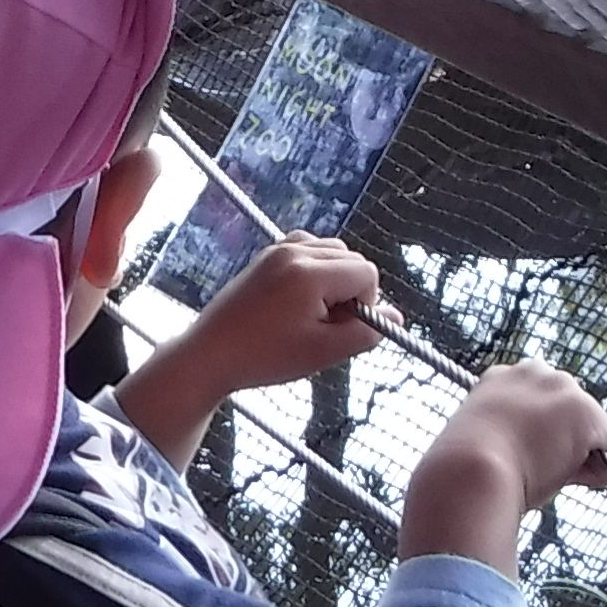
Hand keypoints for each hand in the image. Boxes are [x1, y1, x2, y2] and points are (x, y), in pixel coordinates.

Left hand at [109, 235, 382, 459]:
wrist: (211, 354)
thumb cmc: (265, 357)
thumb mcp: (324, 352)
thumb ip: (365, 332)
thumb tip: (396, 317)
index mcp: (310, 272)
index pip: (367, 274)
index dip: (364, 304)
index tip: (339, 328)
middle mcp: (295, 251)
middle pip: (352, 259)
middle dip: (350, 291)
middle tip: (324, 325)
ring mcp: (278, 249)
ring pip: (333, 252)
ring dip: (334, 280)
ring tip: (311, 315)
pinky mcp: (267, 255)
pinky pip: (309, 249)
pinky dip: (315, 269)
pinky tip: (299, 300)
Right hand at [399, 358, 606, 573]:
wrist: (468, 472)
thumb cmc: (464, 472)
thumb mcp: (482, 444)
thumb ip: (509, 439)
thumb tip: (546, 463)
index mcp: (501, 378)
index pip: (537, 400)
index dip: (537, 431)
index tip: (519, 453)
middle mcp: (535, 372)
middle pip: (569, 408)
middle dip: (563, 438)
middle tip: (533, 467)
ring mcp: (564, 390)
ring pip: (592, 427)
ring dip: (580, 452)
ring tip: (547, 474)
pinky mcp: (588, 414)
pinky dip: (603, 468)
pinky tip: (576, 480)